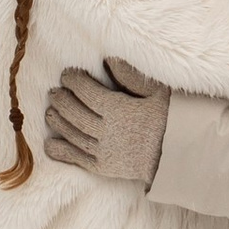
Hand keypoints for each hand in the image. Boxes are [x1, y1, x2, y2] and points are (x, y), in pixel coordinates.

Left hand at [43, 66, 169, 186]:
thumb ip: (130, 76)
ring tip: (51, 111)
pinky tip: (51, 143)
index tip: (67, 74)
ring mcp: (104, 152)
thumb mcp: (156, 92)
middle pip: (76, 113)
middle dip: (62, 100)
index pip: (87, 92)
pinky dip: (61, 151)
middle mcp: (108, 131)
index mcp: (120, 110)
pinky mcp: (104, 168)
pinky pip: (77, 159)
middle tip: (54, 92)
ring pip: (73, 134)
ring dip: (58, 121)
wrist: (177, 156)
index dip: (73, 81)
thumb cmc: (169, 119)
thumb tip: (108, 60)